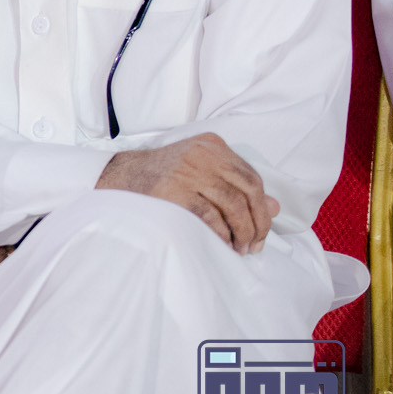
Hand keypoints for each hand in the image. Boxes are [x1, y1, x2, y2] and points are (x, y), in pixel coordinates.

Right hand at [97, 131, 278, 253]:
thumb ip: (235, 184)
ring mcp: (187, 171)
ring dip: (242, 231)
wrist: (117, 176)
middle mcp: (202, 154)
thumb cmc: (161, 177)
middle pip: (247, 190)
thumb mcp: (200, 171)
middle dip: (257, 222)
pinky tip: (222, 243)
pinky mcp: (173, 190)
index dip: (262, 207)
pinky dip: (221, 233)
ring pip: (233, 204)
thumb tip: (275, 207)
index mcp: (212, 145)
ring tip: (240, 248)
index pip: (251, 176)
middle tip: (255, 244)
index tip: (262, 230)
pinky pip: (210, 216)